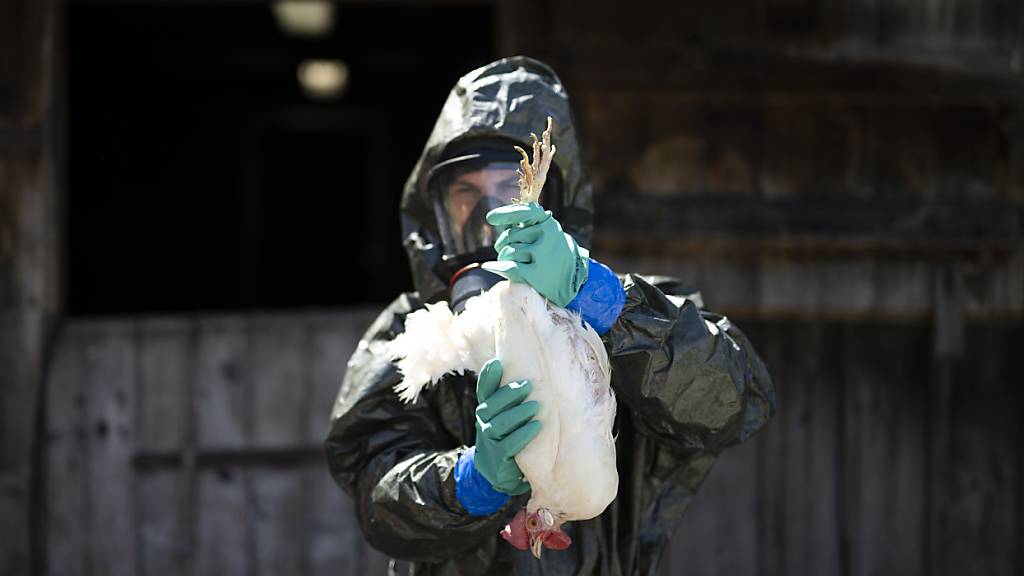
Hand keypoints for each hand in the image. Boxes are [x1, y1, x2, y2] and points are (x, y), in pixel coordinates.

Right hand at [473, 358, 540, 494]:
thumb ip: (512, 398)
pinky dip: (523, 435)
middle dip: (509, 394)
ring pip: (499, 424)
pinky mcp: (500, 458)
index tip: (497, 362)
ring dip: (518, 414)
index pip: (484, 390)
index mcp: (487, 409)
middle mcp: (484, 423)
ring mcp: (490, 441)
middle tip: (528, 385)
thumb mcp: (505, 415)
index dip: (488, 377)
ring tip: (535, 406)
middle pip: (491, 406)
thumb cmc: (508, 435)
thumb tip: (534, 370)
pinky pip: (509, 445)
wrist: (498, 471)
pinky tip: (536, 426)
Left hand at [482, 202, 588, 307]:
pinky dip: (498, 267)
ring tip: (518, 262)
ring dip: (504, 259)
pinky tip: (491, 267)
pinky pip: (509, 267)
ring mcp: (542, 254)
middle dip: (504, 244)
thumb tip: (494, 218)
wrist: (575, 278)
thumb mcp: (545, 232)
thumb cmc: (553, 253)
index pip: (523, 213)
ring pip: (507, 252)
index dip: (505, 214)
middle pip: (509, 236)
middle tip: (512, 252)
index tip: (491, 218)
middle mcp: (546, 234)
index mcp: (547, 222)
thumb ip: (524, 225)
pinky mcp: (537, 273)